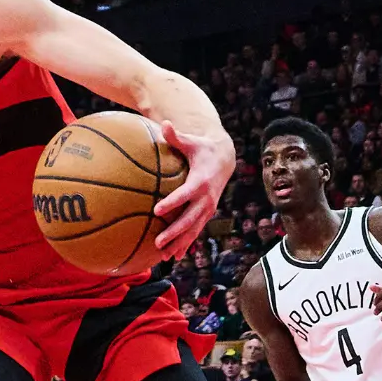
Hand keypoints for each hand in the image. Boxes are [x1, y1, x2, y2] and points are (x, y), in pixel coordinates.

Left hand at [152, 122, 232, 254]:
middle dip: (174, 232)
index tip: (156, 210)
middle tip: (157, 242)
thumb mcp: (191, 140)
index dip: (173, 202)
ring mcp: (208, 208)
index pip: (186, 194)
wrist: (224, 158)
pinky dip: (186, 244)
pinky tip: (174, 257)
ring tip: (163, 256)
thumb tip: (164, 123)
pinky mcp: (206, 213)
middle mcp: (207, 198)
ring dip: (179, 243)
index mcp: (201, 180)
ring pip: (193, 230)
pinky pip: (196, 232)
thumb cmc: (201, 148)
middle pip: (190, 218)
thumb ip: (176, 136)